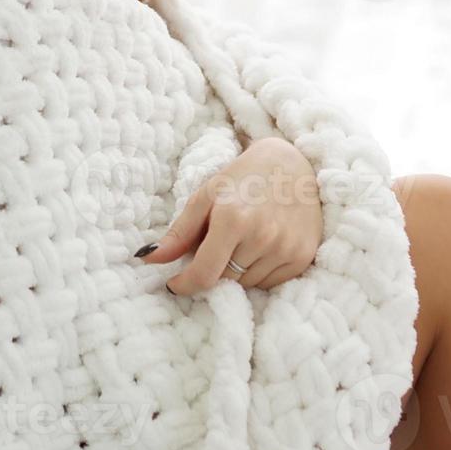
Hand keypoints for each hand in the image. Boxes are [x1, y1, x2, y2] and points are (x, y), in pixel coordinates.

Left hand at [134, 137, 322, 294]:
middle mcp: (263, 236)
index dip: (185, 284)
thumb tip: (148, 258)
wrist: (294, 164)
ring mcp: (286, 248)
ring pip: (247, 284)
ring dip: (238, 271)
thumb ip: (179, 232)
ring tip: (244, 240)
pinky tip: (263, 246)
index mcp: (233, 218)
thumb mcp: (207, 196)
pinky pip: (270, 284)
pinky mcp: (302, 257)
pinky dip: (259, 272)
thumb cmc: (244, 178)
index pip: (204, 274)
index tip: (176, 283)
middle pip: (225, 280)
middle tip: (218, 244)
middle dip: (214, 269)